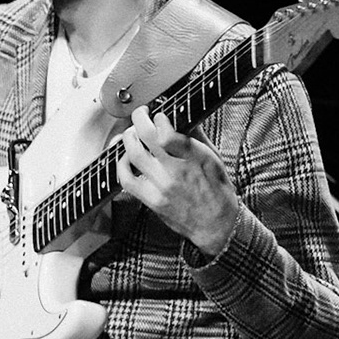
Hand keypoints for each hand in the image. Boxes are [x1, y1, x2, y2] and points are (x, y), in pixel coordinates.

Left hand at [117, 105, 240, 256]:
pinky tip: (125, 158)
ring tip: (131, 133)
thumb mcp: (214, 158)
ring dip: (128, 138)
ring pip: (133, 154)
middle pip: (146, 137)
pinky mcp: (151, 200)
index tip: (159, 114)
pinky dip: (121, 164)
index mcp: (195, 158)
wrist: (216, 225)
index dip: (158, 118)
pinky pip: (126, 180)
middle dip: (139, 119)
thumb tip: (183, 116)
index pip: (167, 133)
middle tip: (141, 115)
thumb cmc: (217, 191)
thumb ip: (196, 136)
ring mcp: (161, 187)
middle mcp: (176, 171)